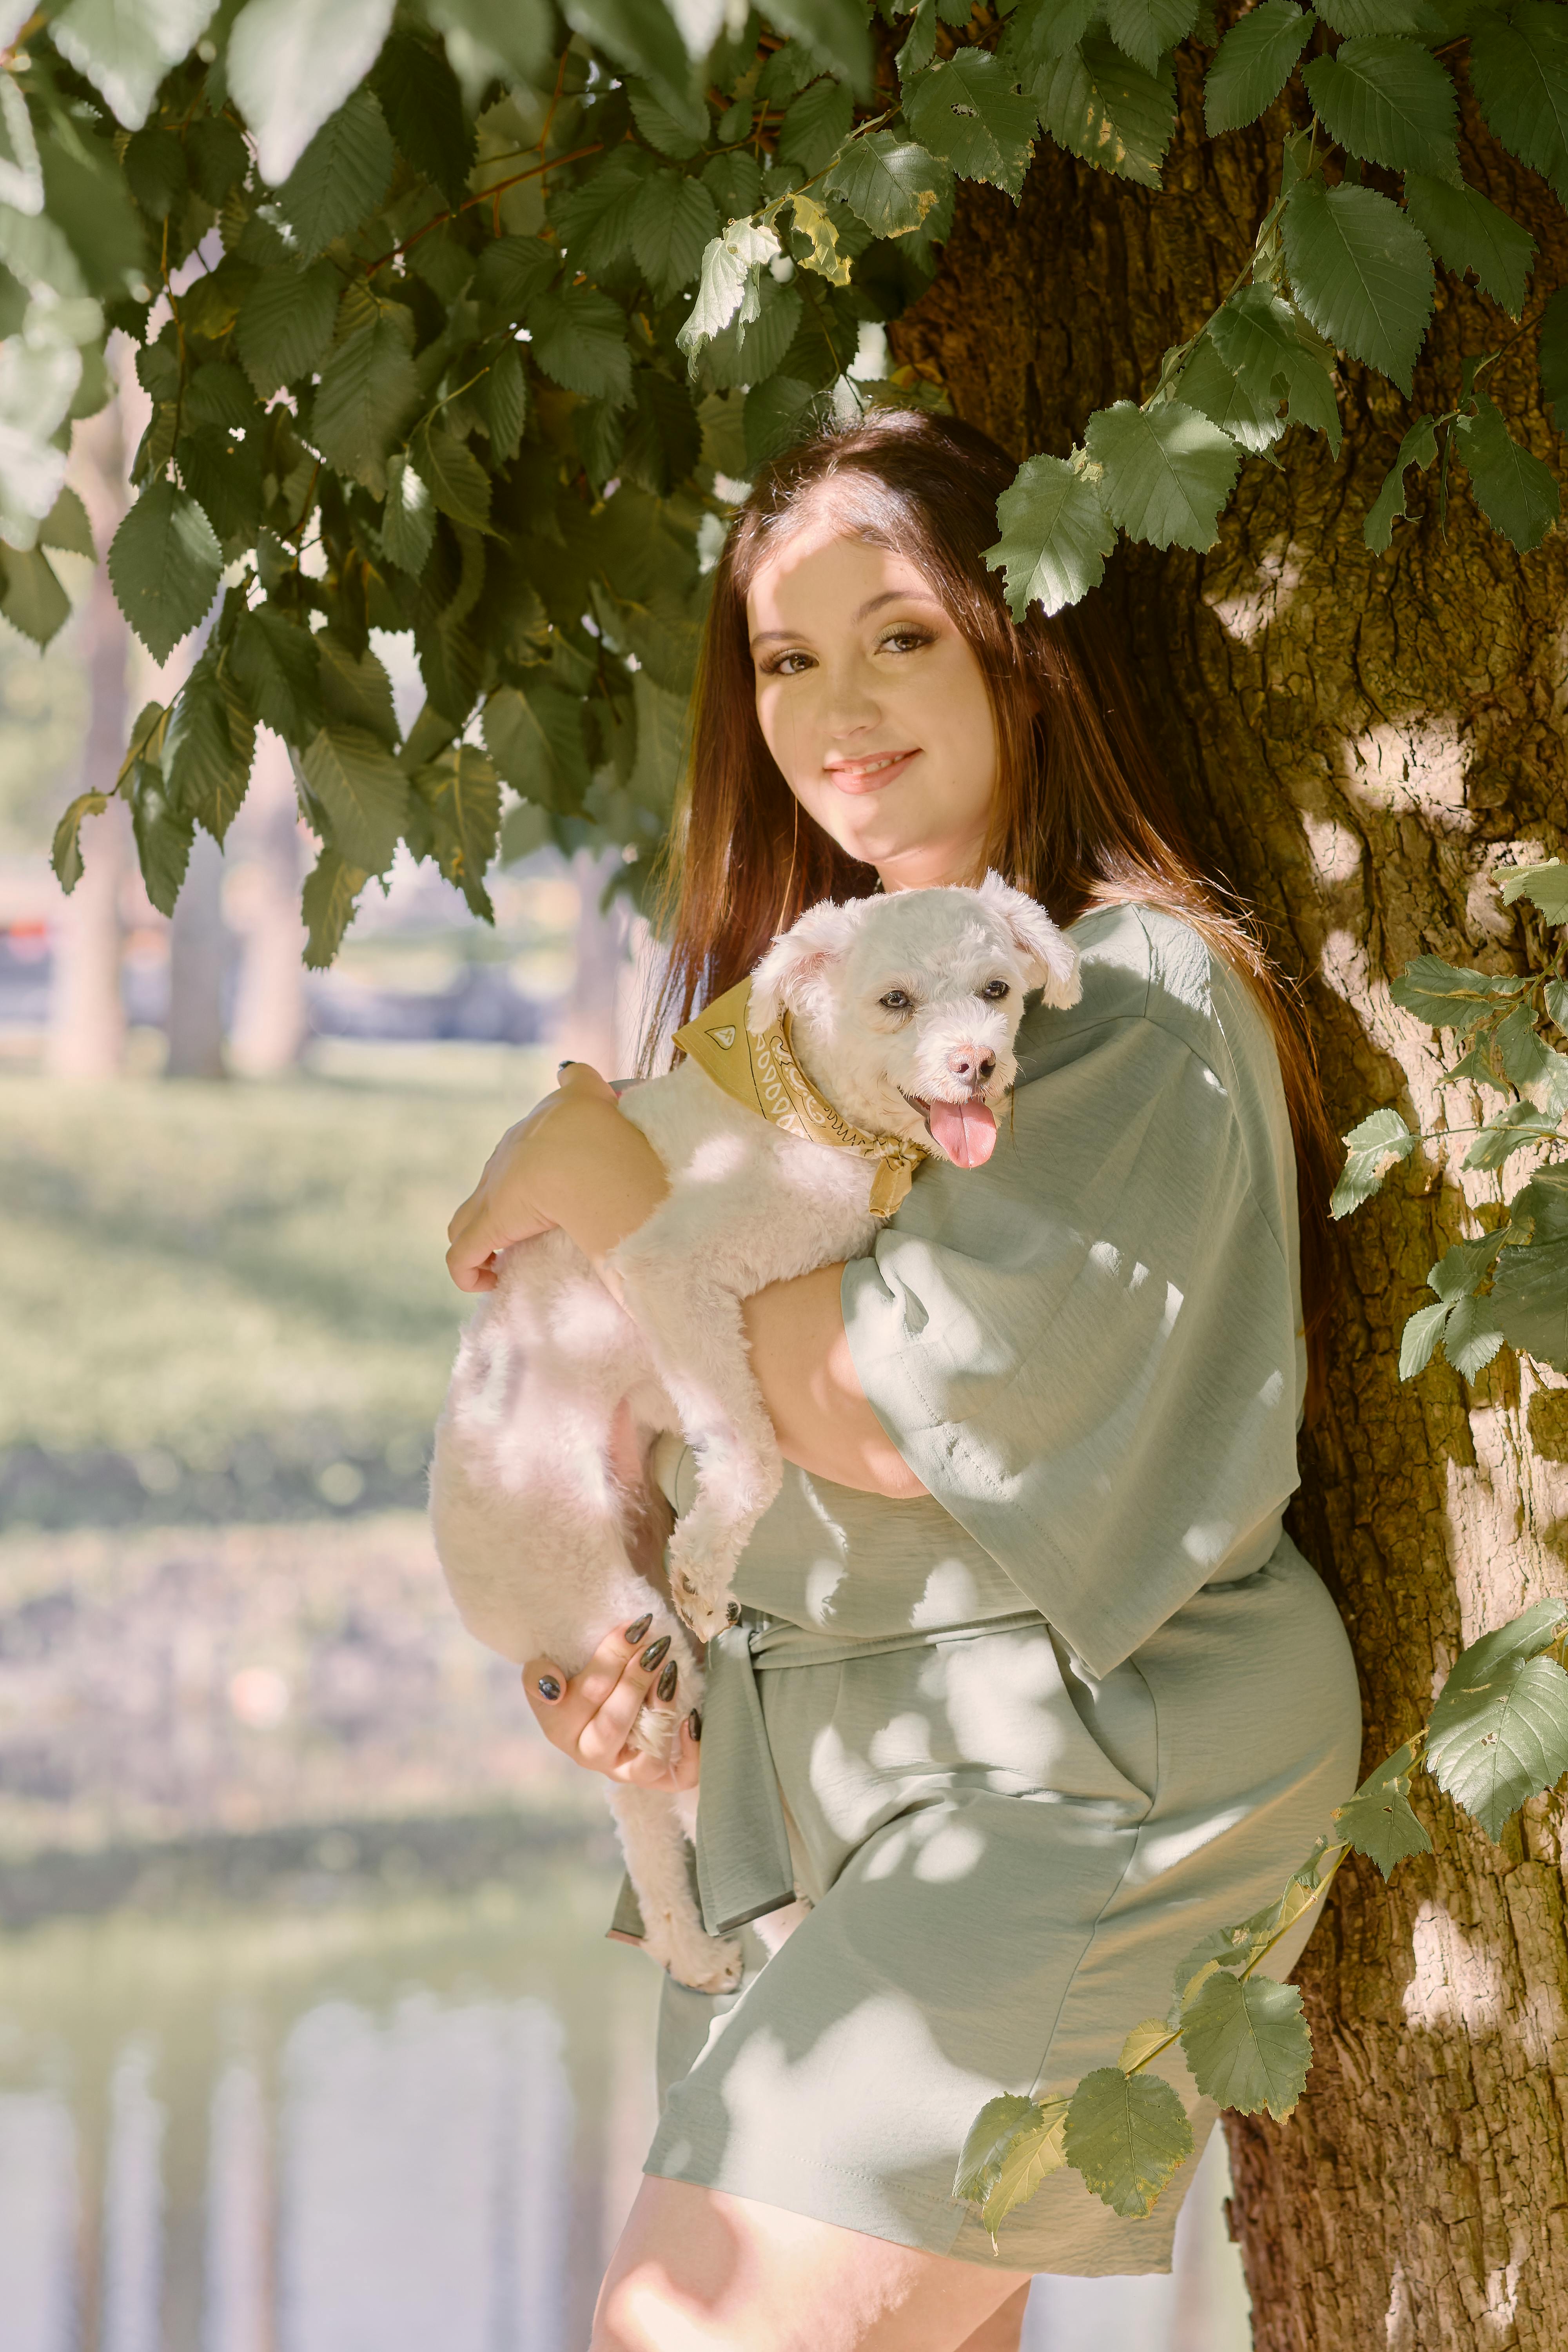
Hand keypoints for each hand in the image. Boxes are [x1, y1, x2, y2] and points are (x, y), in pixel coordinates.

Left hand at [446, 1062, 627, 1292]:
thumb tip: (570, 1069)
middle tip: (530, 1235)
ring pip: (466, 1221)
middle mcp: (506, 1159)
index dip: (523, 1177)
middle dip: (502, 1212)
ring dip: (479, 1244)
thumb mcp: (592, 1092)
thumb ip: (582, 1079)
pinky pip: (461, 1256)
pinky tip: (486, 1283)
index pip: (516, 1153)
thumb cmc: (597, 1125)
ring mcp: (494, 1193)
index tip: (543, 1198)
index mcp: (531, 1132)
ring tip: (503, 1263)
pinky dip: (467, 1272)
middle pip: (489, 1188)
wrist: (582, 1148)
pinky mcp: (490, 1225)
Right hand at [524, 1618, 699, 1790]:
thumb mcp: (547, 1668)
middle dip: (637, 1680)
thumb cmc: (575, 1675)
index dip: (612, 1658)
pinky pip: (678, 1778)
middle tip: (656, 1645)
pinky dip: (691, 1755)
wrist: (598, 1695)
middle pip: (613, 1726)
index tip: (636, 1628)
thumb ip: (539, 1674)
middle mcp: (590, 1755)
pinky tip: (692, 1719)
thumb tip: (554, 1687)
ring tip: (670, 1675)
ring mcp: (623, 1769)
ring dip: (662, 1713)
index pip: (586, 1694)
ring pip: (646, 1760)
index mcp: (559, 1727)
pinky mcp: (654, 1777)